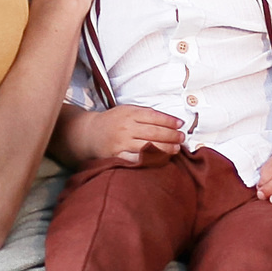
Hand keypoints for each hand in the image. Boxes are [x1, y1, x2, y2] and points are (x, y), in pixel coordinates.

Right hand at [59, 105, 184, 165]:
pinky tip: (160, 159)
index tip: (180, 124)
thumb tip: (171, 120)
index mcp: (129, 113)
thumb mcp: (127, 110)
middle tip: (182, 138)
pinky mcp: (117, 156)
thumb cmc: (113, 121)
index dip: (170, 121)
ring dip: (165, 148)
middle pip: (154, 132)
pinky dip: (150, 160)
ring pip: (148, 146)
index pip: (154, 117)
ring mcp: (121, 143)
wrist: (89, 133)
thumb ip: (146, 114)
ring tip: (176, 149)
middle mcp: (125, 127)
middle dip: (172, 136)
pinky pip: (137, 160)